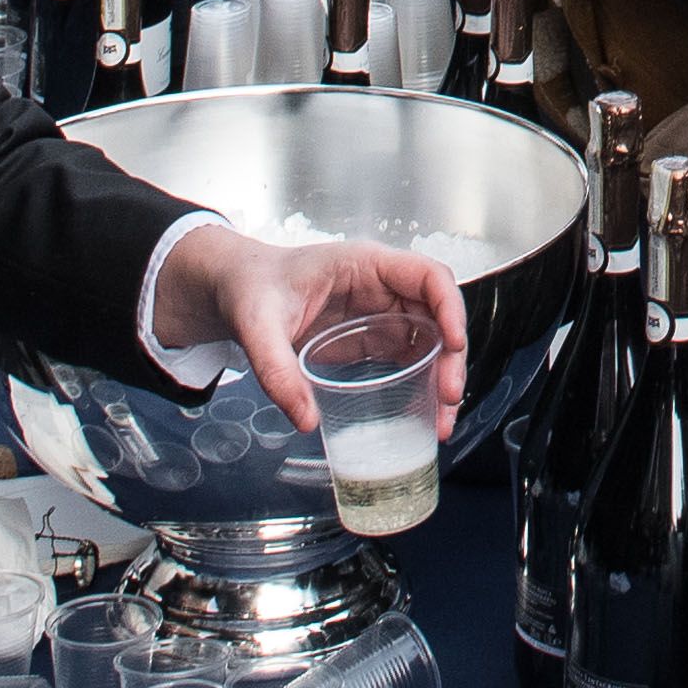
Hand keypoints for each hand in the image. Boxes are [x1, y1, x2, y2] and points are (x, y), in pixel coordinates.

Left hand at [148, 225, 470, 429]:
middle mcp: (383, 288)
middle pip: (439, 315)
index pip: (428, 275)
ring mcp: (381, 314)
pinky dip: (424, 386)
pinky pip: (411, 359)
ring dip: (443, 378)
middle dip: (451, 357)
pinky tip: (424, 416)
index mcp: (366, 265)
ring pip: (431, 341)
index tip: (454, 343)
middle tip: (448, 399)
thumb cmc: (250, 288)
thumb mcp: (257, 325)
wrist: (233, 291)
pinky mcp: (372, 339)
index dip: (450, 307)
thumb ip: (276, 369)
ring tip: (442, 422)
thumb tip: (306, 418)